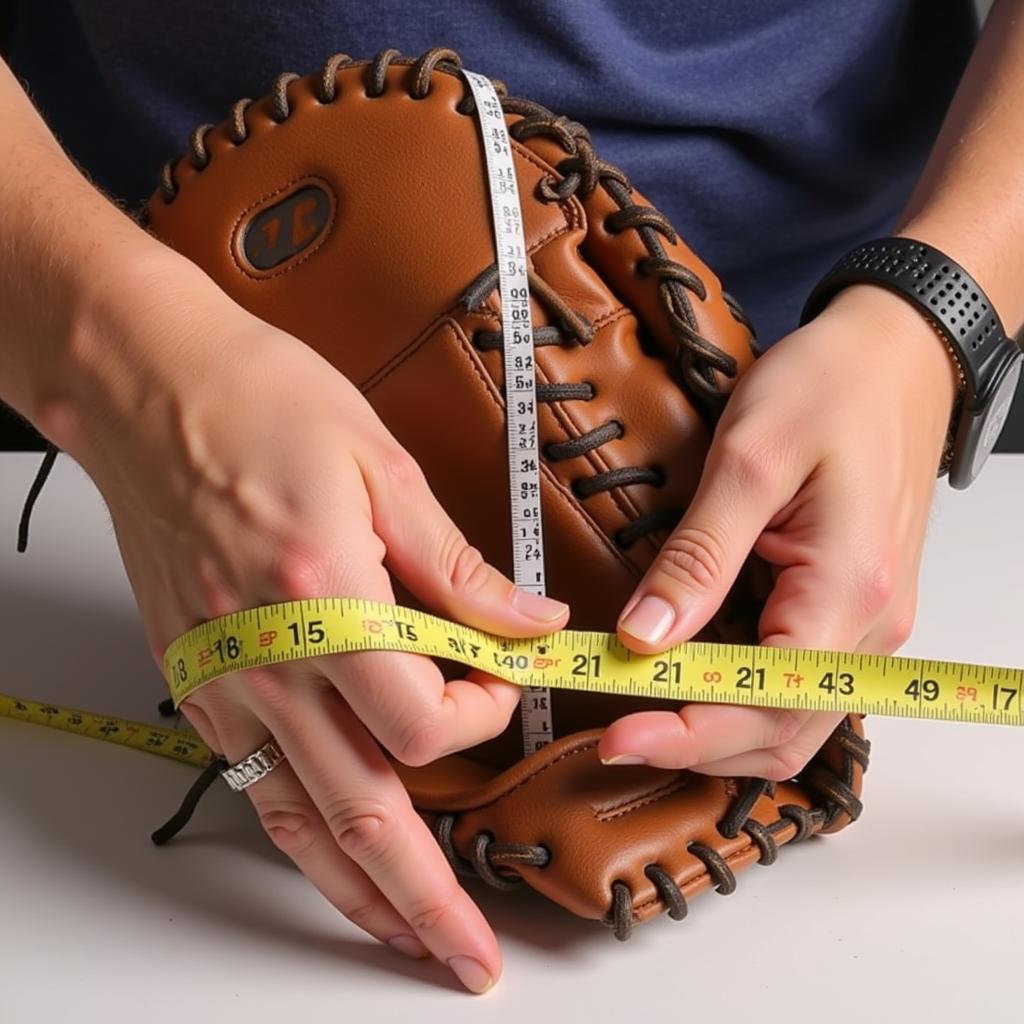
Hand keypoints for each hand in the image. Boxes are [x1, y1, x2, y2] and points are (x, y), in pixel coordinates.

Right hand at [49, 254, 568, 993]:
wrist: (152, 391)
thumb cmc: (261, 405)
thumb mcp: (384, 468)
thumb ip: (462, 565)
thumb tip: (532, 623)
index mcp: (325, 601)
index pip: (425, 720)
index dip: (484, 714)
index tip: (505, 677)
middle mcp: (269, 661)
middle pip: (361, 814)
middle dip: (427, 897)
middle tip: (472, 958)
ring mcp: (225, 683)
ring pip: (301, 824)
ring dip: (361, 897)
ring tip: (411, 946)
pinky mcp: (201, 683)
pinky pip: (255, 786)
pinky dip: (302, 841)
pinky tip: (333, 865)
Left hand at [598, 284, 958, 776]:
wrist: (897, 358)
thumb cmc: (833, 387)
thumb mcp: (748, 458)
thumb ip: (698, 555)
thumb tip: (645, 634)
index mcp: (849, 588)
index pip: (769, 705)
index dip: (690, 735)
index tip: (619, 739)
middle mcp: (871, 624)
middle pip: (783, 733)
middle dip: (697, 745)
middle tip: (618, 737)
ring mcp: (867, 622)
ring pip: (792, 720)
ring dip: (718, 732)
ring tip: (644, 715)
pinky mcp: (851, 609)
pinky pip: (797, 683)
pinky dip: (742, 700)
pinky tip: (693, 683)